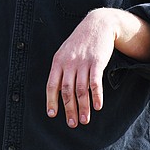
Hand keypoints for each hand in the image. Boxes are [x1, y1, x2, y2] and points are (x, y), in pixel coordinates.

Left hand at [45, 8, 149, 127]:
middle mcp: (69, 63)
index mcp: (58, 62)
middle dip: (69, 109)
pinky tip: (98, 106)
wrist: (97, 25)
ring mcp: (83, 63)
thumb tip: (58, 91)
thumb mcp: (65, 52)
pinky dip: (96, 96)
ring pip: (81, 90)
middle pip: (67, 91)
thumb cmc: (80, 42)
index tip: (52, 114)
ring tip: (85, 120)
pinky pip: (95, 82)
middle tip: (72, 124)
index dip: (51, 101)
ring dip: (83, 107)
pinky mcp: (97, 62)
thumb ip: (61, 70)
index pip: (51, 85)